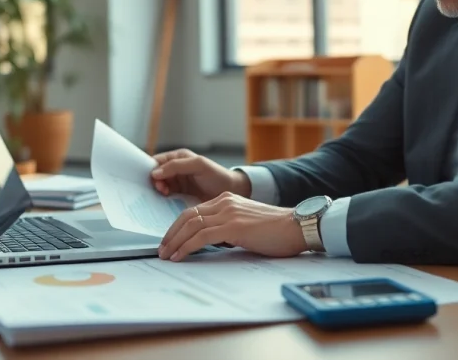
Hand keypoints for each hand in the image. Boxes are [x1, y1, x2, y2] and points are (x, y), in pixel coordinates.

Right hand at [150, 149, 250, 201]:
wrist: (231, 192)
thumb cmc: (217, 175)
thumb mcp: (198, 165)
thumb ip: (177, 166)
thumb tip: (154, 172)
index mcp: (178, 157)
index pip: (157, 161)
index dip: (149, 168)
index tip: (147, 178)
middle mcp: (175, 169)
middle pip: (155, 175)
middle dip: (153, 181)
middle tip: (160, 189)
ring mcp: (177, 183)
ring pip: (158, 186)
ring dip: (157, 191)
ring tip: (164, 195)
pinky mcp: (179, 195)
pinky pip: (165, 197)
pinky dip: (162, 199)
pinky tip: (164, 203)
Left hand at [158, 192, 307, 261]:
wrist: (296, 227)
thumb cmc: (276, 231)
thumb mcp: (247, 225)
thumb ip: (229, 227)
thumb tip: (210, 242)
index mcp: (227, 200)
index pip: (194, 211)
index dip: (178, 226)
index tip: (170, 241)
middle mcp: (225, 203)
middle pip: (187, 216)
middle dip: (171, 234)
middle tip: (162, 249)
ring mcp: (228, 213)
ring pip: (191, 225)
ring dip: (175, 241)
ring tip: (166, 255)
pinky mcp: (233, 226)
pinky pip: (201, 236)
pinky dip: (186, 247)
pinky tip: (179, 256)